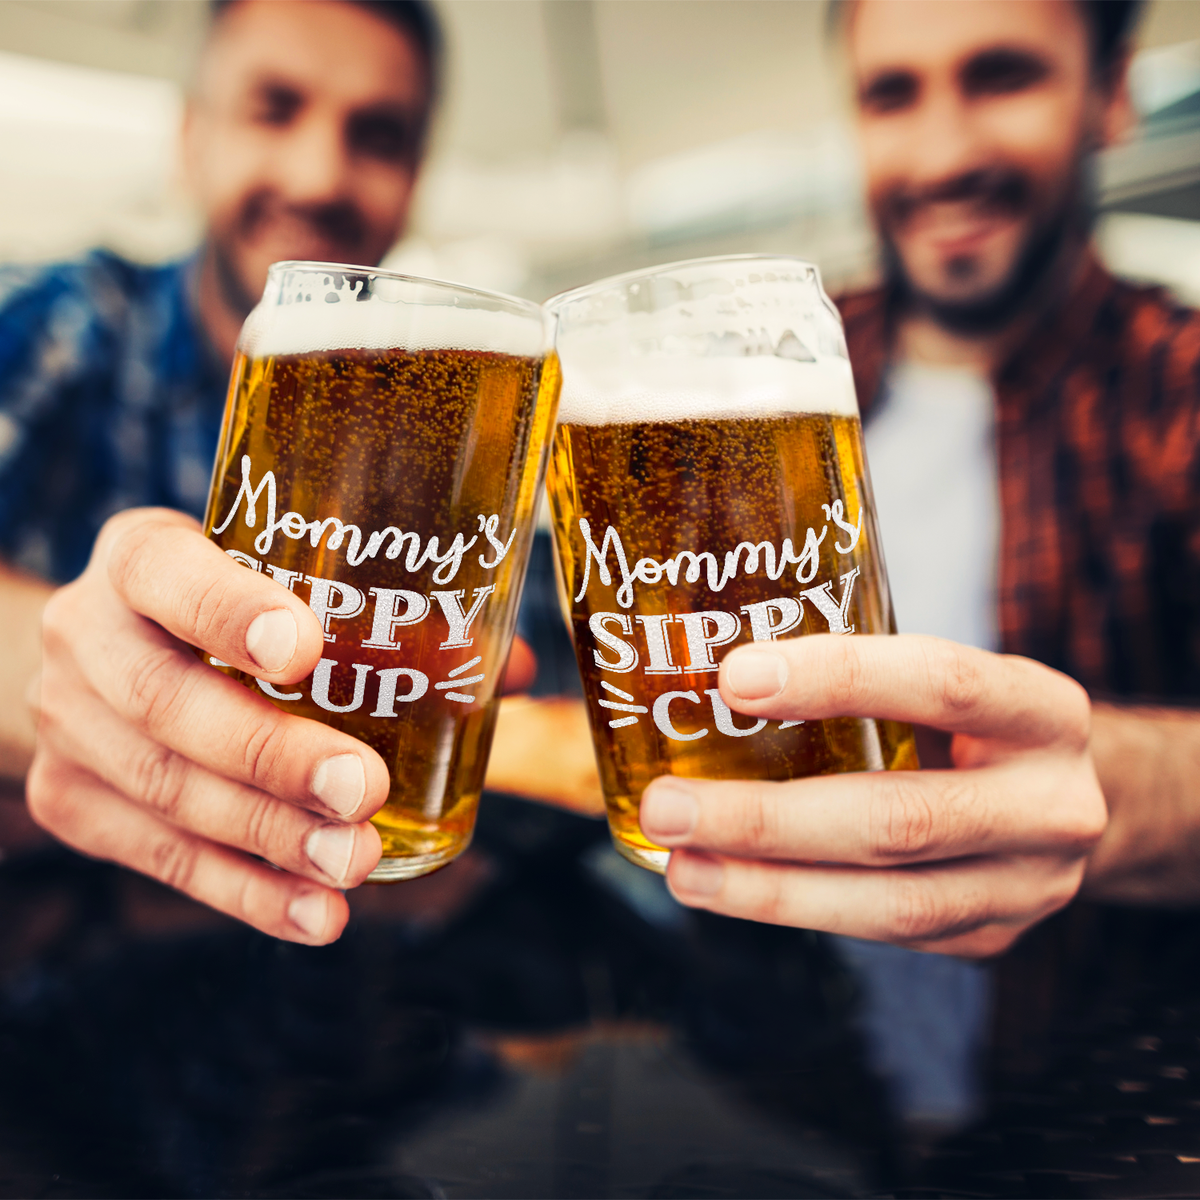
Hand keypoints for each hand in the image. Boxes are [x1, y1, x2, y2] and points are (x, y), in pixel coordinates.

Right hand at [27, 508, 534, 943]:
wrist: (111, 655)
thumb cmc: (227, 609)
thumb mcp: (281, 580)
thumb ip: (387, 614)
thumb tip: (509, 666)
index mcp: (140, 556)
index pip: (163, 571)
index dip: (226, 611)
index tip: (304, 651)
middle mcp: (86, 633)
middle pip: (164, 701)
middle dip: (268, 755)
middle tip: (362, 790)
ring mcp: (68, 725)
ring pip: (164, 791)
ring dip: (268, 837)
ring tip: (353, 862)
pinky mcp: (72, 802)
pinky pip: (157, 857)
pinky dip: (245, 892)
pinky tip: (314, 914)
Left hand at [639, 634, 1106, 956]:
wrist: (1063, 802)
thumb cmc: (971, 723)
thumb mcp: (945, 680)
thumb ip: (858, 675)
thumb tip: (706, 665)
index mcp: (1041, 711)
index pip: (942, 683)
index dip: (837, 679)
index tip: (734, 679)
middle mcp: (1050, 805)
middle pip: (901, 819)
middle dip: (769, 819)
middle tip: (670, 807)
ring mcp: (1027, 887)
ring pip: (889, 903)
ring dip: (768, 889)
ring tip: (681, 868)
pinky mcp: (989, 939)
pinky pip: (881, 932)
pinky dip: (796, 908)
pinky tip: (727, 888)